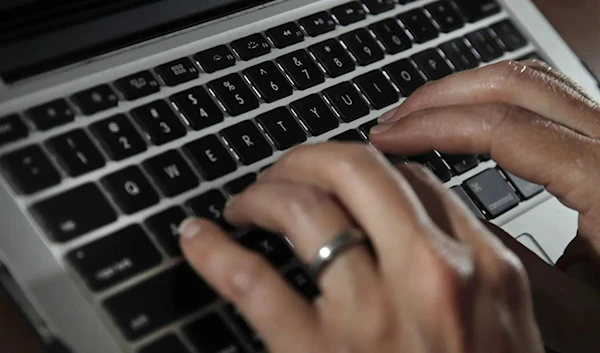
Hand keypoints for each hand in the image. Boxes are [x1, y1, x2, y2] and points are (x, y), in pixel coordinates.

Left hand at [179, 143, 543, 352]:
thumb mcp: (505, 332)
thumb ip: (471, 273)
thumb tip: (418, 227)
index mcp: (483, 269)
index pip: (414, 181)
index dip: (367, 165)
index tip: (342, 174)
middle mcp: (430, 275)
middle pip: (356, 171)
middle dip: (307, 158)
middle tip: (284, 172)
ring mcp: (372, 312)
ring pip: (302, 208)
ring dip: (261, 193)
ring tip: (245, 204)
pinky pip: (252, 281)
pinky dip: (215, 252)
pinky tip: (199, 239)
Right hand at [369, 59, 599, 286]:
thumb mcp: (575, 309)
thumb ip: (505, 262)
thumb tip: (439, 216)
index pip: (503, 127)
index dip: (433, 125)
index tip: (389, 137)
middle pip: (514, 83)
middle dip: (441, 95)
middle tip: (394, 119)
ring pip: (531, 80)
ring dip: (466, 91)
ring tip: (420, 117)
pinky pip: (545, 98)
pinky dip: (493, 102)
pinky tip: (466, 125)